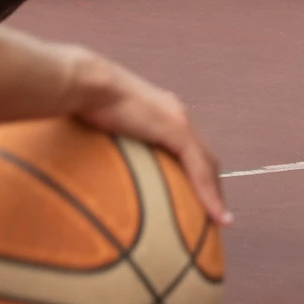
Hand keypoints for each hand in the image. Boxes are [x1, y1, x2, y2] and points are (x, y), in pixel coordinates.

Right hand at [73, 56, 230, 225]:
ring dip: (216, 192)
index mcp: (163, 112)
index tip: (194, 192)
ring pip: (208, 164)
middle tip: (213, 211)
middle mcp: (177, 114)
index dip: (196, 169)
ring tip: (220, 220)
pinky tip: (215, 216)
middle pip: (205, 155)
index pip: (188, 145)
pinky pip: (200, 168)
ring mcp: (180, 121)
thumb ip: (106, 142)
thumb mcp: (100, 125)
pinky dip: (209, 193)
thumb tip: (88, 165)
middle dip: (212, 183)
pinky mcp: (177, 130)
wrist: (88, 83)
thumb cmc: (83, 102)